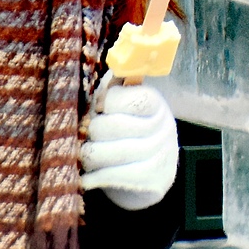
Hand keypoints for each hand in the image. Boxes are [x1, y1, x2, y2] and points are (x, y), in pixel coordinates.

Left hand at [79, 73, 179, 210]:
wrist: (149, 173)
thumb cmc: (125, 131)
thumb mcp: (121, 107)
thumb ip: (111, 89)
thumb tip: (98, 67)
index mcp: (155, 104)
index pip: (132, 98)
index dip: (108, 103)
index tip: (98, 108)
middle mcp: (163, 127)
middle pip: (116, 126)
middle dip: (93, 132)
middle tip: (87, 135)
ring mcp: (160, 155)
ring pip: (112, 153)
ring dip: (90, 155)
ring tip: (85, 155)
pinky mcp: (153, 181)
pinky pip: (116, 177)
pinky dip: (96, 177)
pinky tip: (87, 177)